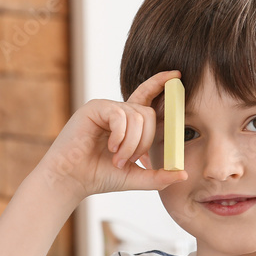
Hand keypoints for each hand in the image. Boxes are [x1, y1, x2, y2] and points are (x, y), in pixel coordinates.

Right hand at [34, 70, 187, 201]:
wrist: (71, 180)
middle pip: (148, 113)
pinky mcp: (94, 108)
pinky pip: (120, 115)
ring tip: (117, 159)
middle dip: (145, 141)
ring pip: (136, 117)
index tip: (177, 75)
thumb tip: (183, 175)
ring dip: (131, 144)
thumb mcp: (135, 177)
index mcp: (127, 123)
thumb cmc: (99, 176)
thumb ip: (159, 175)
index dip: (161, 83)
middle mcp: (118, 112)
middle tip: (130, 160)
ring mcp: (106, 108)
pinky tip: (110, 147)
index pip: (147, 97)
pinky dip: (120, 135)